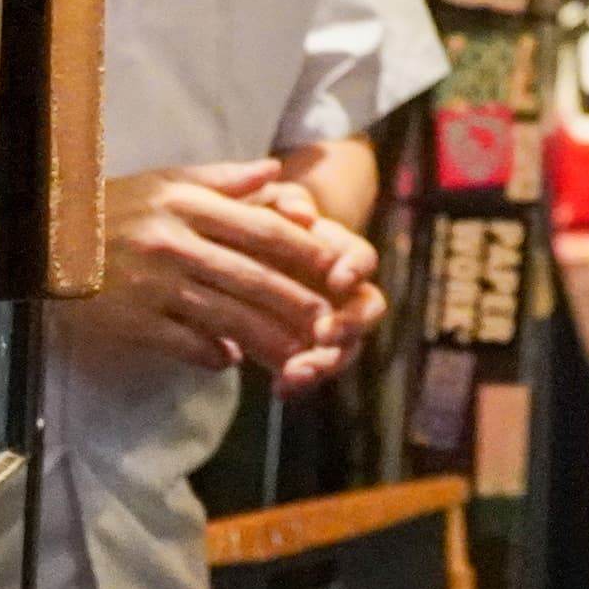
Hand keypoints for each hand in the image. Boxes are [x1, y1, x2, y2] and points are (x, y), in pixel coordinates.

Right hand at [64, 160, 368, 377]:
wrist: (42, 241)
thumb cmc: (113, 207)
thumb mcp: (165, 181)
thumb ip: (223, 179)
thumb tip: (275, 172)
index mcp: (186, 205)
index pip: (258, 228)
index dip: (301, 248)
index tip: (335, 264)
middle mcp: (174, 243)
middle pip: (250, 277)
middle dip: (296, 302)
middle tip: (331, 322)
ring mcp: (152, 285)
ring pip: (225, 315)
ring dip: (267, 339)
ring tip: (300, 354)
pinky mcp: (132, 320)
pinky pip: (184, 341)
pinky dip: (212, 352)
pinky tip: (233, 359)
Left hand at [249, 179, 388, 396]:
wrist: (222, 250)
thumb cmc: (249, 218)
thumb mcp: (263, 200)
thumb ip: (285, 200)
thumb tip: (302, 212)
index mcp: (333, 251)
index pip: (360, 258)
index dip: (354, 268)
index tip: (338, 278)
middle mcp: (337, 291)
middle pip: (366, 310)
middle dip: (351, 325)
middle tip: (326, 335)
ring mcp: (321, 323)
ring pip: (343, 347)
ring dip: (327, 362)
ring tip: (298, 372)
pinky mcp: (297, 350)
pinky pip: (310, 370)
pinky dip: (299, 381)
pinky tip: (280, 388)